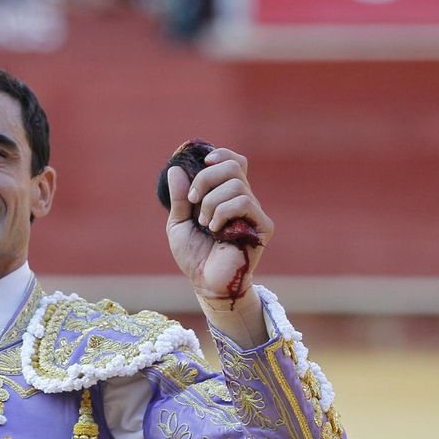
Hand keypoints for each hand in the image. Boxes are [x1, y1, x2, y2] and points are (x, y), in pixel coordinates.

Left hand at [164, 146, 273, 310]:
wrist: (205, 282)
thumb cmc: (194, 255)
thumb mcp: (179, 222)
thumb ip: (180, 197)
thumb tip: (175, 168)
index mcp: (226, 195)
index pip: (234, 162)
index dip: (222, 156)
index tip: (204, 162)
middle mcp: (244, 200)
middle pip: (233, 167)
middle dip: (206, 178)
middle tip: (194, 200)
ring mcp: (255, 213)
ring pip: (236, 185)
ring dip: (211, 202)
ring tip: (205, 223)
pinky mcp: (263, 227)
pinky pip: (245, 203)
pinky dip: (223, 212)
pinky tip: (216, 230)